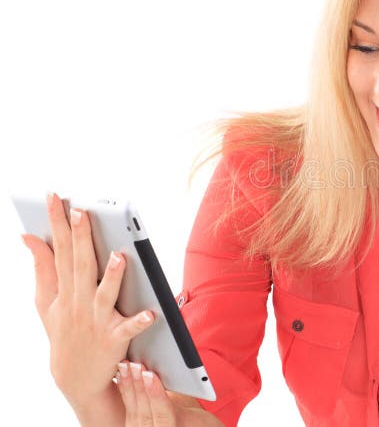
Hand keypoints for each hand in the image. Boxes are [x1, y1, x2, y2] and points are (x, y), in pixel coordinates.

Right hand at [21, 192, 153, 408]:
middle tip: (83, 211)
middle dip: (81, 238)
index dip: (57, 223)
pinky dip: (139, 322)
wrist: (75, 379)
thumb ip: (41, 267)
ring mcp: (96, 321)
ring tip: (120, 256)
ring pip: (104, 295)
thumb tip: (28, 235)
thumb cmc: (64, 331)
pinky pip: (128, 329)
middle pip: (81, 265)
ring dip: (112, 277)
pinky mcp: (114, 339)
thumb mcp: (45, 301)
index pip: (60, 250)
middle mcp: (78, 302)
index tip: (56, 198)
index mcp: (63, 290)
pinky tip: (152, 313)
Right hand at [116, 361, 222, 426]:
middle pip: (135, 410)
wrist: (206, 426)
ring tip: (139, 368)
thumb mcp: (164, 406)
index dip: (123, 388)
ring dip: (140, 386)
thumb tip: (138, 369)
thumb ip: (151, 397)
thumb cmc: (185, 415)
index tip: (120, 368)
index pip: (130, 408)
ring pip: (144, 412)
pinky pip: (162, 413)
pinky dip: (156, 394)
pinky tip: (152, 377)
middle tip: (127, 363)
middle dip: (130, 384)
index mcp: (143, 426)